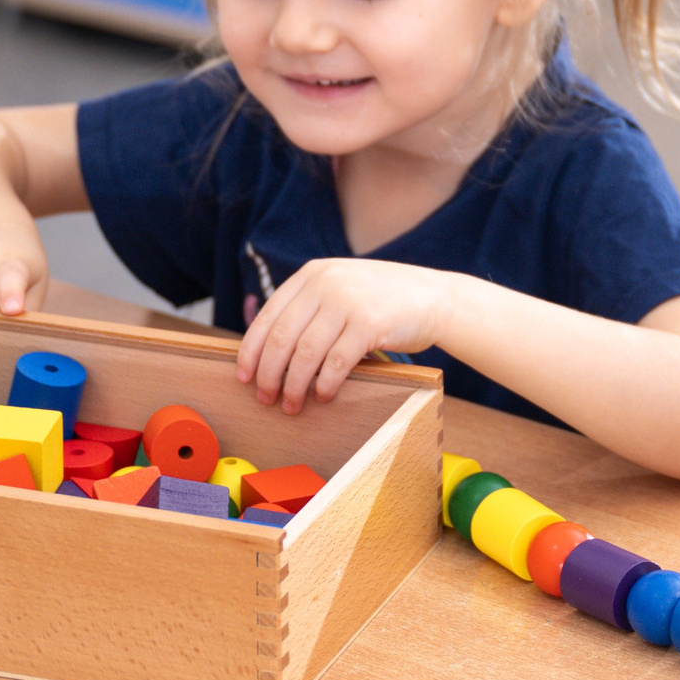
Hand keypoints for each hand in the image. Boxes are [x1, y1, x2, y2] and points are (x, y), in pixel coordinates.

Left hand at [236, 258, 459, 412]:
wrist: (435, 297)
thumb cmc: (385, 301)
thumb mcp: (341, 288)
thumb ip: (310, 306)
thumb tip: (269, 351)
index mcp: (312, 274)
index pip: (268, 316)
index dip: (251, 351)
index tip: (244, 377)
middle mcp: (325, 284)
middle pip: (281, 338)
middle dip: (268, 374)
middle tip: (265, 398)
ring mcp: (347, 302)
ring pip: (305, 354)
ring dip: (294, 386)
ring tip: (292, 405)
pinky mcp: (370, 324)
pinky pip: (336, 363)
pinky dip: (326, 385)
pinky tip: (324, 397)